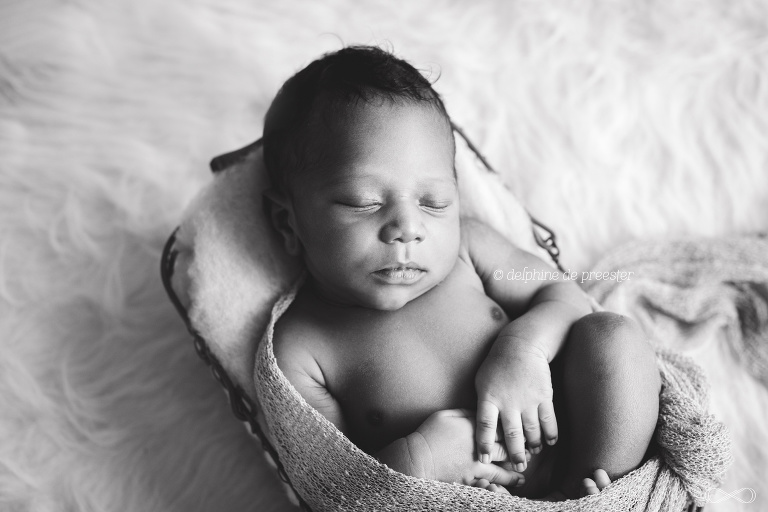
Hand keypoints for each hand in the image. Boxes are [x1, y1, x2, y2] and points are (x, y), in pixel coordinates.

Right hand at [411, 409, 523, 489]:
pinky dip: (498, 488)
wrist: (418, 458)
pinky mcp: (469, 481)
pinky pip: (487, 485)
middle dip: (518, 452)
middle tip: (529, 454)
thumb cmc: (430, 434)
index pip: (500, 430)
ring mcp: (475, 467)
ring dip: (513, 474)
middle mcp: (479, 448)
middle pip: (504, 450)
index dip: (512, 431)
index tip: (520, 432)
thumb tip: (481, 413)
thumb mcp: (447, 415)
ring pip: (500, 471)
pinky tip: (504, 490)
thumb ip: (467, 413)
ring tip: (522, 476)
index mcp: (475, 430)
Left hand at [475, 331, 557, 471]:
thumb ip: (483, 404)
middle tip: (518, 468)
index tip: (484, 459)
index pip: (484, 426)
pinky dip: (550, 434)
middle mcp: (508, 401)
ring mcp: (528, 399)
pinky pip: (549, 420)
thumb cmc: (497, 364)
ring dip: (534, 446)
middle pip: (512, 434)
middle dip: (515, 454)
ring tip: (533, 454)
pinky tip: (550, 442)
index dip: (484, 444)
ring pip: (532, 431)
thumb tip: (482, 429)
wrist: (521, 344)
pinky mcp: (544, 396)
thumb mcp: (481, 382)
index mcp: (489, 398)